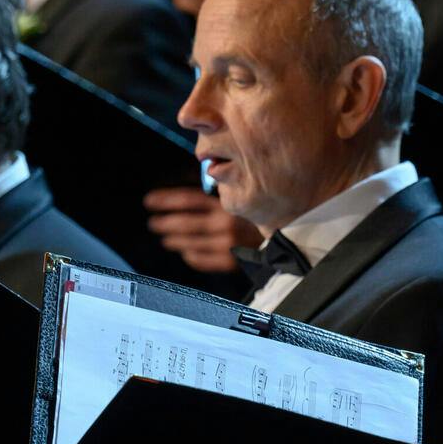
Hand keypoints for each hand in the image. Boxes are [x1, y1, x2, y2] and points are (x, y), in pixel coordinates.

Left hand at [143, 187, 259, 273]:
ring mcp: (228, 244)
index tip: (150, 201)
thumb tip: (195, 181)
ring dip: (174, 240)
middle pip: (185, 224)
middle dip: (165, 223)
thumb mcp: (244, 191)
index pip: (188, 200)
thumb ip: (220, 188)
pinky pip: (203, 260)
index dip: (166, 200)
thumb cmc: (265, 207)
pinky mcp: (232, 262)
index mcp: (227, 203)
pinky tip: (186, 252)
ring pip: (190, 243)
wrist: (292, 230)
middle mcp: (225, 224)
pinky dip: (191, 256)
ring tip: (165, 239)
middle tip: (153, 223)